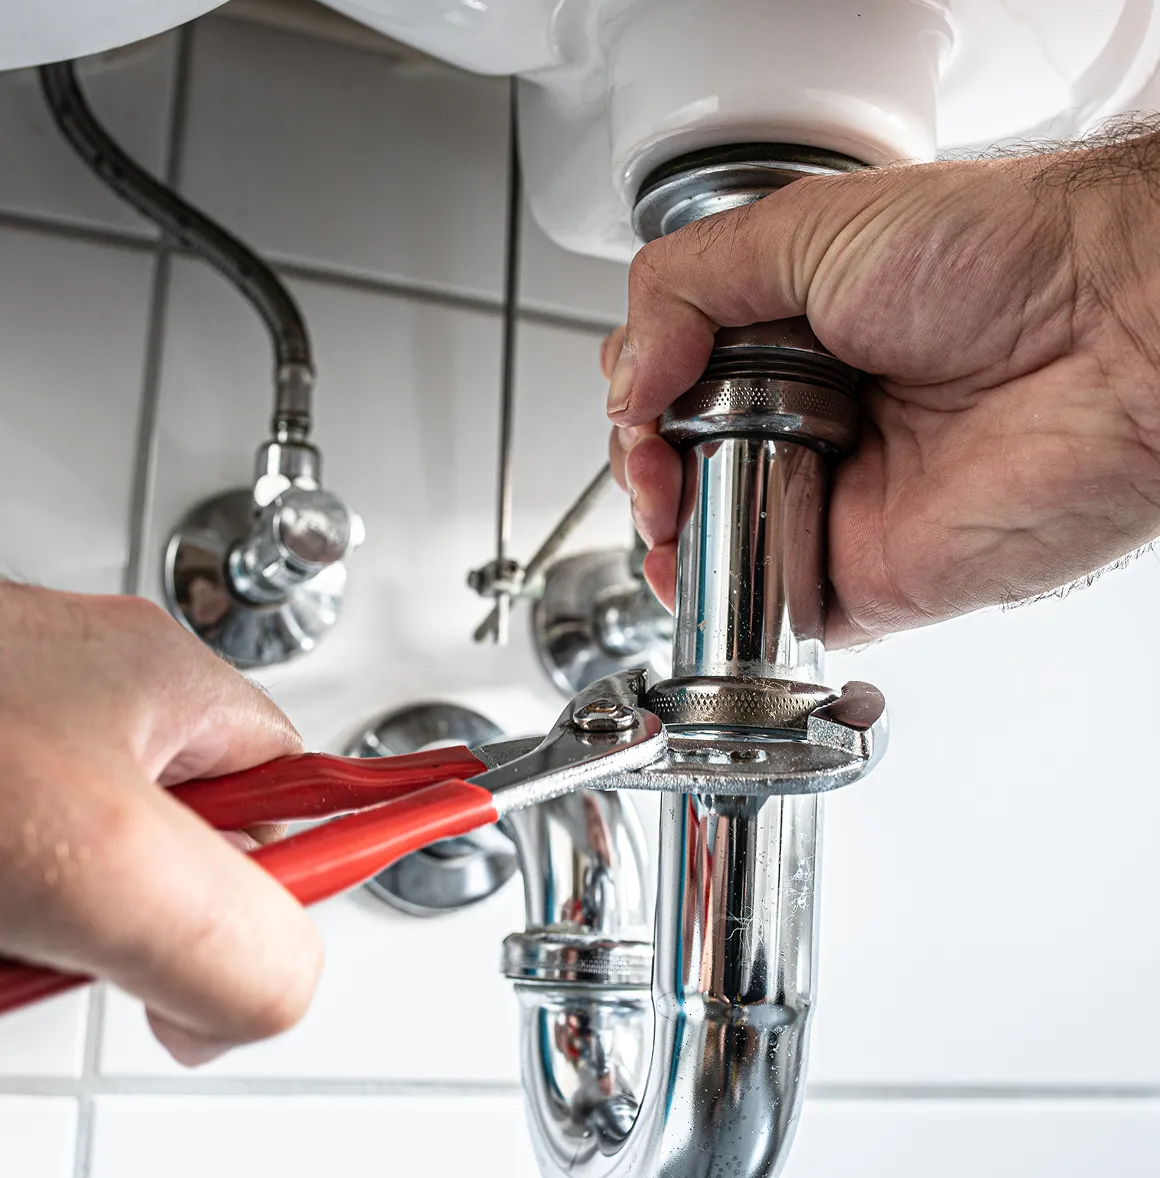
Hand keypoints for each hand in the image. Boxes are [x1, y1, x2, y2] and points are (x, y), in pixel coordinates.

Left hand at [0, 584, 321, 1065]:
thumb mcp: (106, 865)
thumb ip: (240, 943)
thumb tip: (275, 998)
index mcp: (164, 677)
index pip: (300, 784)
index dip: (311, 864)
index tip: (348, 902)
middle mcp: (91, 697)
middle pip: (187, 845)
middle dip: (141, 924)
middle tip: (92, 946)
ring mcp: (21, 737)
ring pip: (83, 876)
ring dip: (52, 932)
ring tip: (4, 936)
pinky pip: (19, 880)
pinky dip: (4, 925)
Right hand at [604, 136, 1159, 644]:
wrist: (1110, 336)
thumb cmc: (1001, 260)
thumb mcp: (810, 225)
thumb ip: (689, 282)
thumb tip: (628, 376)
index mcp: (792, 339)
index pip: (673, 377)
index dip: (637, 394)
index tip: (642, 397)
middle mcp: (807, 420)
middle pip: (679, 460)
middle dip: (642, 462)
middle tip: (657, 451)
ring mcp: (830, 499)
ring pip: (709, 534)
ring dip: (661, 530)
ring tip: (667, 504)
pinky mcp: (860, 573)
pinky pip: (765, 600)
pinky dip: (712, 596)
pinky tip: (684, 566)